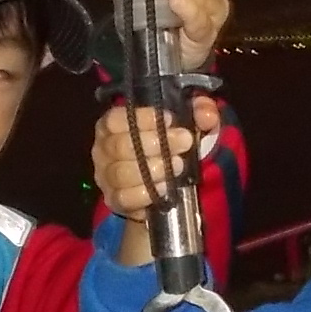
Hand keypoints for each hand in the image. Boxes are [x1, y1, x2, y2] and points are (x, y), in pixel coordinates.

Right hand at [93, 95, 223, 220]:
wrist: (166, 185)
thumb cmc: (169, 146)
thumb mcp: (188, 123)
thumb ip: (199, 112)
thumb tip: (207, 114)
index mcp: (112, 124)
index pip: (117, 118)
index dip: (144, 118)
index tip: (170, 120)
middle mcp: (103, 148)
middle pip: (120, 145)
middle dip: (156, 144)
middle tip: (184, 142)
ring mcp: (105, 176)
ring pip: (121, 173)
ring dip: (153, 169)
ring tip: (178, 166)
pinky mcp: (113, 199)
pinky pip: (124, 197)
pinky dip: (146, 193)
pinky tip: (165, 188)